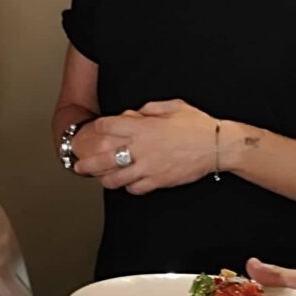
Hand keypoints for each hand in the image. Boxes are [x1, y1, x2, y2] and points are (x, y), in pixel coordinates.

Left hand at [72, 99, 218, 193]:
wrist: (217, 146)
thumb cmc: (197, 124)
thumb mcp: (173, 106)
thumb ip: (148, 108)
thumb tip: (133, 114)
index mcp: (143, 127)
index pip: (107, 128)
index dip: (97, 128)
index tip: (94, 130)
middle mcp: (141, 149)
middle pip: (102, 158)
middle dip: (86, 163)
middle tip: (78, 165)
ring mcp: (148, 168)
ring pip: (115, 178)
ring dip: (104, 179)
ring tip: (100, 178)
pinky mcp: (158, 181)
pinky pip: (135, 188)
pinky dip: (128, 187)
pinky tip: (127, 183)